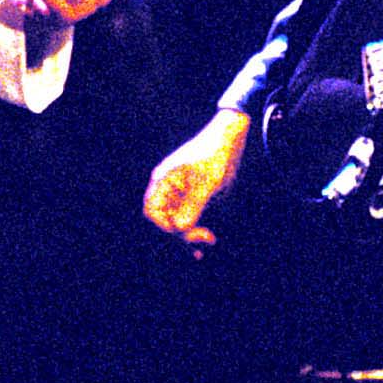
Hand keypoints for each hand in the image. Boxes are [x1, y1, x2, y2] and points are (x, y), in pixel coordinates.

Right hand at [143, 109, 251, 250]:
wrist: (230, 136)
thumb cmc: (217, 154)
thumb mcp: (208, 181)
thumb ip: (194, 204)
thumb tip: (180, 229)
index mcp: (163, 181)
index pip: (152, 213)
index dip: (164, 229)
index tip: (186, 237)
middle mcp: (167, 189)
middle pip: (162, 222)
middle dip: (178, 237)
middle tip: (200, 246)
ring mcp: (178, 194)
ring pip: (175, 224)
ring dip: (187, 238)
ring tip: (206, 245)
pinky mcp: (191, 198)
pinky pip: (187, 220)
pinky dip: (195, 231)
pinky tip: (208, 238)